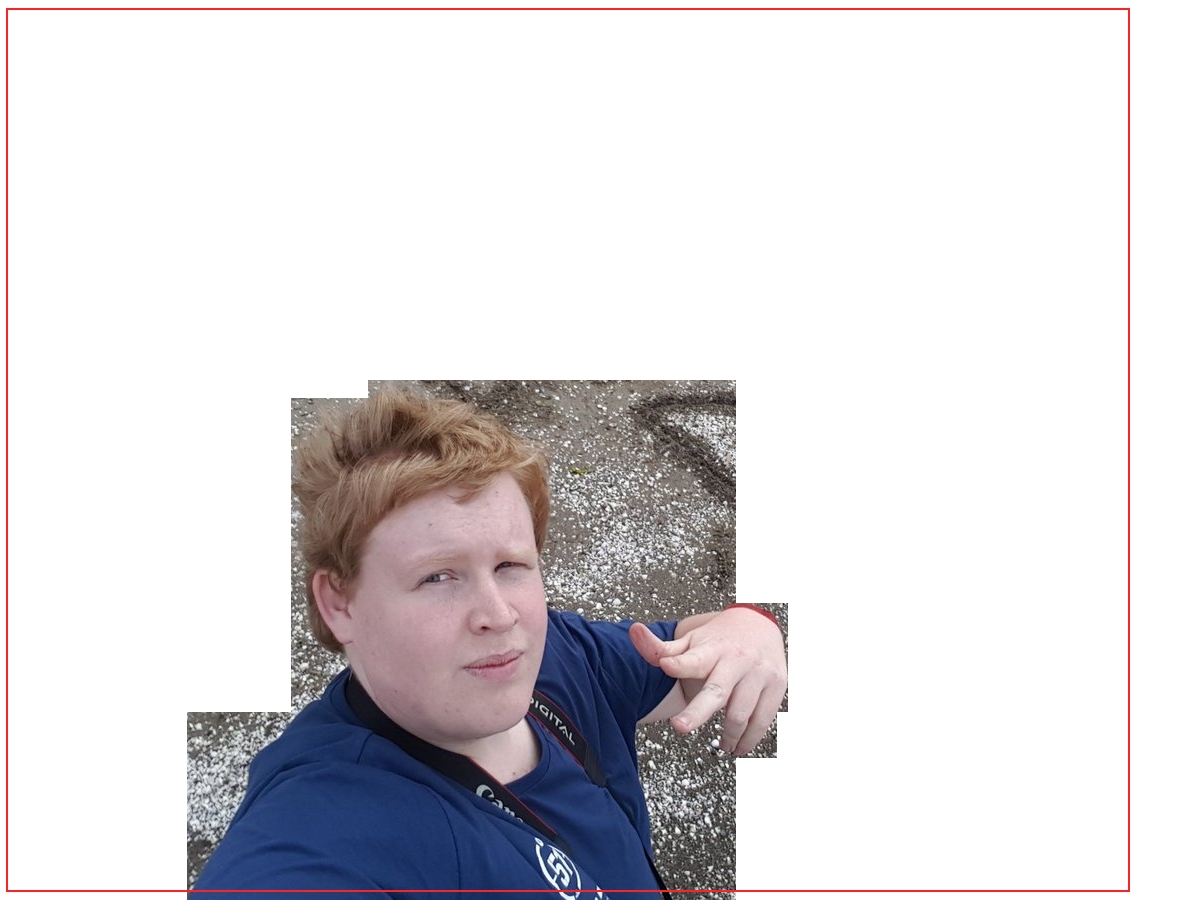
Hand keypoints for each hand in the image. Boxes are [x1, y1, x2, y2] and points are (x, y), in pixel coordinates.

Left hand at [630, 607, 785, 756]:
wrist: (760, 624)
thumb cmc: (718, 638)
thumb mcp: (690, 640)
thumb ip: (661, 648)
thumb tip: (633, 632)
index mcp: (712, 649)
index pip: (692, 658)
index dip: (678, 663)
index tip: (666, 666)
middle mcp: (736, 661)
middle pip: (717, 691)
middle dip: (698, 711)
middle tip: (679, 727)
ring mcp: (759, 674)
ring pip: (741, 713)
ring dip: (728, 736)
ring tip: (720, 747)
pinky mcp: (776, 686)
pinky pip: (763, 720)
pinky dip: (750, 739)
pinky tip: (739, 747)